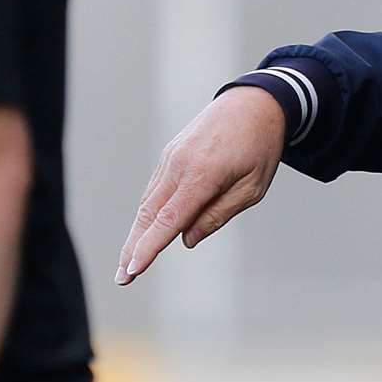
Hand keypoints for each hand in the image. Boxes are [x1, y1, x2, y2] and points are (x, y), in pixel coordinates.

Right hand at [115, 86, 285, 284]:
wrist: (255, 102)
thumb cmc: (260, 147)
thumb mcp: (253, 187)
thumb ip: (219, 214)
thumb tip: (187, 239)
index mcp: (204, 174)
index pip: (170, 218)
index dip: (149, 246)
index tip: (133, 269)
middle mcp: (180, 164)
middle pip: (149, 213)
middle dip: (133, 248)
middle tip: (122, 279)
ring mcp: (172, 156)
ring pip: (148, 201)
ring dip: (136, 232)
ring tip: (128, 262)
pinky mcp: (170, 153)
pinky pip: (155, 187)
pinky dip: (147, 212)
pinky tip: (144, 231)